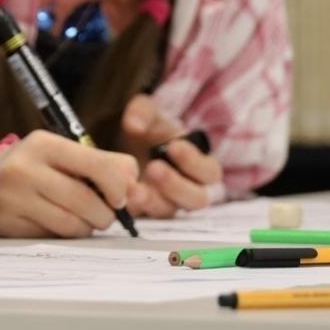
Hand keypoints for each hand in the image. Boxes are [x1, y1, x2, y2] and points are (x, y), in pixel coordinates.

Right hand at [0, 130, 137, 237]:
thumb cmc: (32, 168)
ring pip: (72, 225)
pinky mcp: (7, 223)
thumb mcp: (63, 154)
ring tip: (82, 220)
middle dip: (105, 215)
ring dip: (87, 228)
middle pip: (86, 201)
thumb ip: (104, 163)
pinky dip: (64, 235)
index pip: (98, 166)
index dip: (118, 187)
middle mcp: (24, 168)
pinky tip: (57, 224)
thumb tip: (134, 184)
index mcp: (43, 144)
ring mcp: (13, 197)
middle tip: (103, 215)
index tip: (120, 198)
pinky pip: (52, 237)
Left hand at [117, 95, 221, 218]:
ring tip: (132, 188)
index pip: (209, 172)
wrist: (122, 144)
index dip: (194, 161)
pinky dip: (132, 208)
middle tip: (154, 168)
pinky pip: (143, 216)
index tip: (173, 146)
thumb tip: (134, 124)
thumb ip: (143, 113)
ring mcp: (167, 203)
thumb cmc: (146, 128)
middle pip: (196, 199)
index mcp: (199, 165)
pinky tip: (120, 198)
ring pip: (169, 211)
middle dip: (175, 185)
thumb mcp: (146, 113)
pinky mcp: (144, 211)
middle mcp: (189, 189)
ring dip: (152, 201)